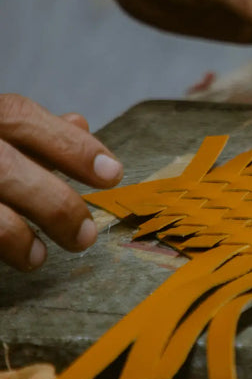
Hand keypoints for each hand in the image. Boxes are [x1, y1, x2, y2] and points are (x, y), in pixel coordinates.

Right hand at [0, 95, 122, 270]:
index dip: (71, 146)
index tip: (113, 174)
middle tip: (86, 235)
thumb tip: (80, 122)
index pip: (23, 117)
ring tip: (41, 259)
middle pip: (4, 168)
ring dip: (18, 238)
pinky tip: (10, 261)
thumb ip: (30, 132)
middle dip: (54, 204)